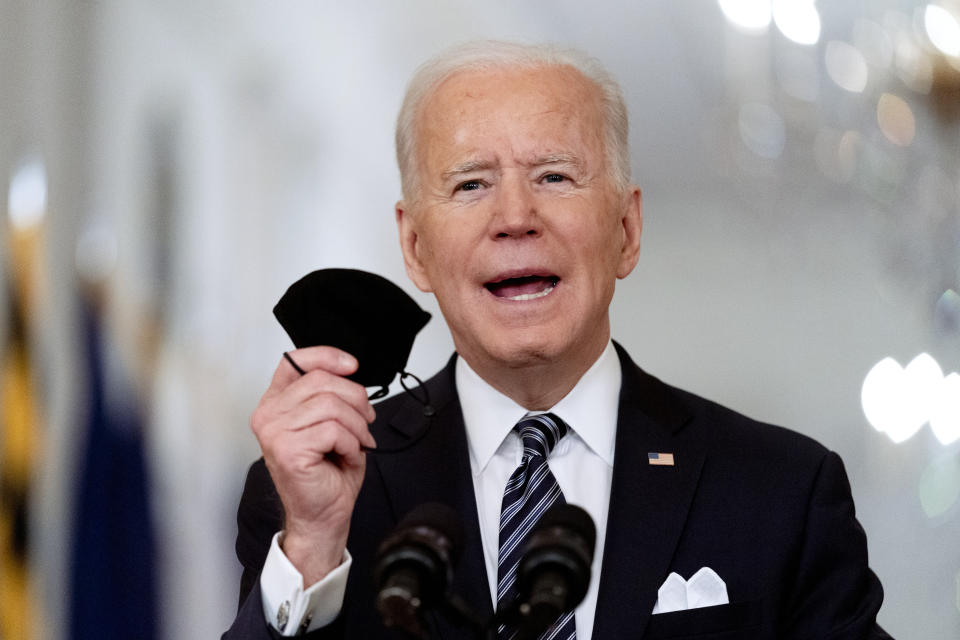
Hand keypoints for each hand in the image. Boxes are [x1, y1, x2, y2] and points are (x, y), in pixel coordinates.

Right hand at [250, 346, 376, 584]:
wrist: (325, 514)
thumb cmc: (328, 471)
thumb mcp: (331, 421)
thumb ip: (330, 393)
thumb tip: (348, 370)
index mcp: (276, 403)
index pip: (294, 361)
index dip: (326, 356)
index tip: (351, 366)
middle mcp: (268, 415)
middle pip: (321, 381)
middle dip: (356, 399)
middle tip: (366, 421)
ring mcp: (274, 432)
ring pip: (331, 405)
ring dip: (356, 425)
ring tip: (357, 442)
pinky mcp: (288, 450)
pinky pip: (333, 430)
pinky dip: (351, 443)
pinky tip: (346, 456)